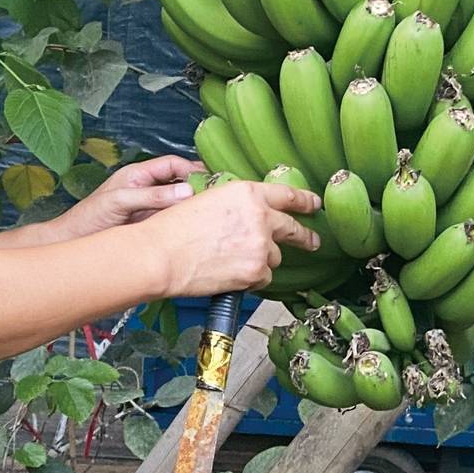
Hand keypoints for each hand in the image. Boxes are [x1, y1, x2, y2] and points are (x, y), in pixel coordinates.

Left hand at [54, 154, 201, 240]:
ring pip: (178, 202)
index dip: (192, 170)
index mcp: (138, 175)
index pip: (172, 165)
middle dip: (198, 186)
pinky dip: (185, 221)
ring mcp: (149, 207)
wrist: (72, 242)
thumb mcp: (120, 202)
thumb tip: (186, 192)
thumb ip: (152, 196)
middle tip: (218, 195)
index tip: (210, 180)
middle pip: (179, 182)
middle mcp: (146, 188)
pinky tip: (196, 227)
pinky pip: (172, 219)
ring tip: (211, 211)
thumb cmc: (88, 218)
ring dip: (193, 205)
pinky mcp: (149, 225)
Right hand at [148, 178, 323, 297]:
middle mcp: (260, 217)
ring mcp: (261, 246)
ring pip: (274, 257)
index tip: (314, 205)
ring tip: (231, 262)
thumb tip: (251, 215)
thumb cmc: (172, 229)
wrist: (159, 256)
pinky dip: (250, 279)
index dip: (305, 201)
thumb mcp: (208, 200)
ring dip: (260, 260)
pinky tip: (228, 274)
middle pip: (292, 228)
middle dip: (305, 236)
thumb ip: (236, 206)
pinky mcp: (256, 272)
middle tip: (312, 241)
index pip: (288, 195)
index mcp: (247, 193)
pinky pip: (263, 278)